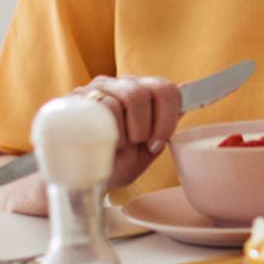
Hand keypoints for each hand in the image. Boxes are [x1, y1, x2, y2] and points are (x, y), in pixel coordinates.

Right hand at [74, 75, 183, 190]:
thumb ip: (166, 124)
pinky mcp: (75, 99)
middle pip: (145, 91)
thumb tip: (188, 92)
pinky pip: (104, 105)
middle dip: (149, 125)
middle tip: (139, 144)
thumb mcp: (147, 149)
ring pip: (128, 96)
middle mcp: (119, 85)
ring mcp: (95, 89)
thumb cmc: (114, 162)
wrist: (77, 177)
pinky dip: (111, 129)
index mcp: (141, 92)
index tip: (159, 141)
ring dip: (130, 129)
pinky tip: (104, 142)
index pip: (165, 88)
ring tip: (119, 144)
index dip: (169, 116)